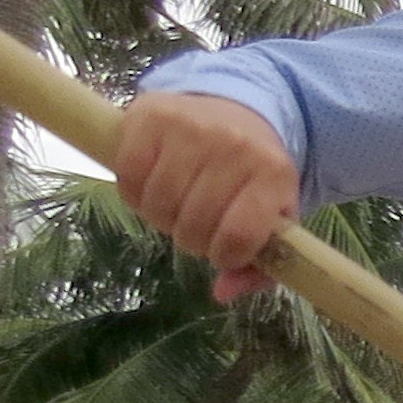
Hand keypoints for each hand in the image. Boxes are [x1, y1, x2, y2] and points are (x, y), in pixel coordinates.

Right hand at [111, 92, 299, 294]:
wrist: (236, 108)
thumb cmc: (254, 176)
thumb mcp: (274, 217)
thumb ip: (259, 266)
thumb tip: (223, 294)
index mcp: (273, 174)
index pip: (238, 236)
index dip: (223, 256)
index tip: (222, 251)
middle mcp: (234, 146)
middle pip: (193, 225)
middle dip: (192, 239)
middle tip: (197, 226)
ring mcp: (190, 128)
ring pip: (158, 204)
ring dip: (162, 218)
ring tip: (177, 206)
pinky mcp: (149, 116)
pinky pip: (128, 178)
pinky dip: (136, 196)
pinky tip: (153, 188)